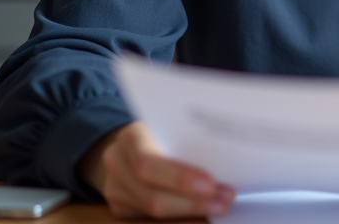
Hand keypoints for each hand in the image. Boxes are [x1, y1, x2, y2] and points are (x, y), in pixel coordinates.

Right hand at [80, 121, 236, 218]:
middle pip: (152, 194)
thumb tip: (225, 161)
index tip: (210, 184)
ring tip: (219, 204)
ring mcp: (113, 186)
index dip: (180, 178)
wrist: (130, 141)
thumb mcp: (171, 124)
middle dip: (193, 201)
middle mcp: (116, 161)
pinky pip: (148, 216)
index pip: (149, 161)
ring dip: (190, 210)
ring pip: (151, 210)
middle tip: (224, 198)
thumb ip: (187, 139)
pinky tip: (201, 207)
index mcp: (132, 135)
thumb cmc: (161, 131)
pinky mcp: (118, 205)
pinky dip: (179, 214)